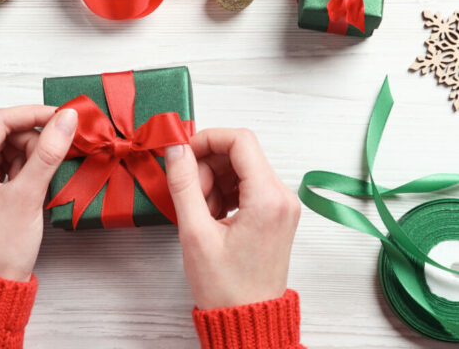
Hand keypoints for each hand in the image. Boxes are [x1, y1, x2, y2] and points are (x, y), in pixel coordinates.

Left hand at [0, 106, 76, 281]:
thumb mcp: (26, 197)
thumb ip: (47, 154)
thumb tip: (65, 120)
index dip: (33, 114)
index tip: (62, 116)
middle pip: (6, 133)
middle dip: (35, 140)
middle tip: (59, 153)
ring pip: (12, 148)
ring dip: (34, 156)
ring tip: (46, 178)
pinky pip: (12, 164)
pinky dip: (29, 169)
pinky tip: (38, 183)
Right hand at [164, 129, 300, 309]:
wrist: (247, 319)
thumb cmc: (227, 288)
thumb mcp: (195, 233)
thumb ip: (183, 184)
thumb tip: (176, 150)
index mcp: (269, 198)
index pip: (240, 140)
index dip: (207, 139)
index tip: (183, 153)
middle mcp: (282, 197)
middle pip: (240, 153)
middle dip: (207, 166)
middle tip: (189, 194)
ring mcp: (281, 206)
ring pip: (241, 169)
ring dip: (213, 180)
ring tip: (200, 212)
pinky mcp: (274, 214)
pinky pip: (246, 186)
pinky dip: (223, 192)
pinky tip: (210, 216)